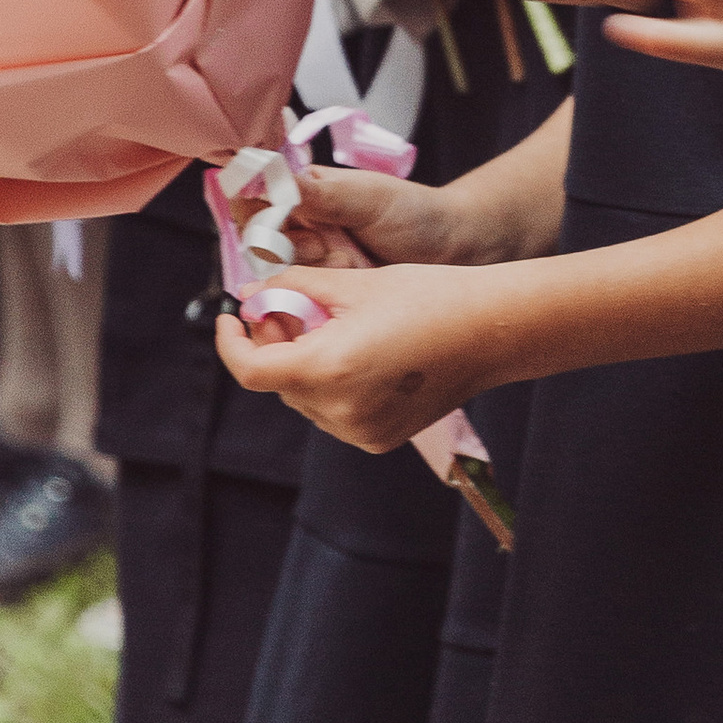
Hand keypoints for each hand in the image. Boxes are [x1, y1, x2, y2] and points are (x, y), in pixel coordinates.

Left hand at [215, 260, 492, 451]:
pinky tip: (362, 354)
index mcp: (328, 368)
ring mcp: (360, 432)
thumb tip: (253, 294)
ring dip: (305, 366)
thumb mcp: (354, 283)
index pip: (250, 369)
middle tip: (291, 306)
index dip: (231, 342)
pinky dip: (333, 386)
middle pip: (279, 381)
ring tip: (334, 328)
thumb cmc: (428, 296)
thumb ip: (295, 288)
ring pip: (306, 399)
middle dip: (277, 344)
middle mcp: (339, 410)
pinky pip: (335, 414)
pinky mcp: (379, 439)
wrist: (492, 329)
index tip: (232, 317)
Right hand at [273, 161, 475, 273]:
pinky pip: (299, 296)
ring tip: (348, 258)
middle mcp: (300, 224)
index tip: (281, 222)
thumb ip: (316, 192)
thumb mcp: (365, 198)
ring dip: (312, 268)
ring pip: (278, 271)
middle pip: (260, 241)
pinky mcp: (323, 289)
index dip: (261, 215)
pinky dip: (321, 290)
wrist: (451, 250)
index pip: (254, 199)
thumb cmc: (412, 213)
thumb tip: (269, 171)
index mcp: (304, 190)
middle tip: (328, 242)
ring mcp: (310, 258)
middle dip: (292, 246)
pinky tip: (351, 276)